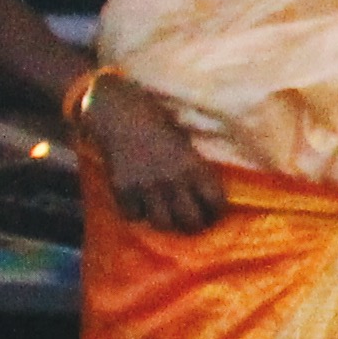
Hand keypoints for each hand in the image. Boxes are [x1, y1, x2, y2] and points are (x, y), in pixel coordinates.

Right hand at [83, 78, 225, 232]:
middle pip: (191, 221)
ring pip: (163, 224)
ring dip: (166, 222)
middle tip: (190, 221)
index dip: (216, 212)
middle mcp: (173, 179)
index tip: (213, 213)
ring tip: (166, 215)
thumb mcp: (187, 144)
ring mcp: (146, 186)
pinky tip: (140, 203)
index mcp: (194, 166)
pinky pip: (134, 216)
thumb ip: (196, 170)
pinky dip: (138, 213)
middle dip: (194, 224)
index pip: (216, 203)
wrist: (120, 113)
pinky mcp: (122, 189)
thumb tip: (206, 197)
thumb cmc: (159, 125)